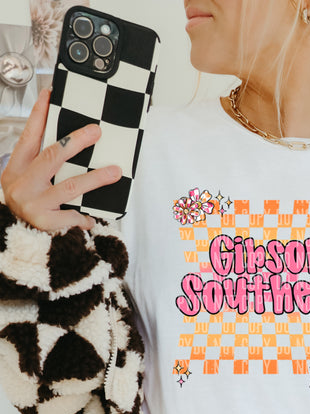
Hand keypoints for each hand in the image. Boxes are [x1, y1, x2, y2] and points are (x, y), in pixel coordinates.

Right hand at [0, 87, 121, 232]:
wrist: (14, 242)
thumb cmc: (27, 207)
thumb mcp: (26, 183)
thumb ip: (43, 167)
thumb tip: (73, 146)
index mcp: (16, 169)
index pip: (29, 136)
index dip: (39, 115)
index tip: (51, 94)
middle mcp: (21, 183)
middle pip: (51, 156)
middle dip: (76, 141)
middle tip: (96, 131)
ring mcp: (32, 203)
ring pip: (70, 185)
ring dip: (96, 177)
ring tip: (115, 171)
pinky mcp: (44, 223)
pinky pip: (72, 215)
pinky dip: (84, 217)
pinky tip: (91, 219)